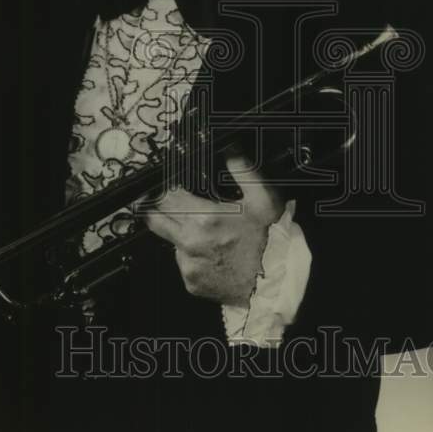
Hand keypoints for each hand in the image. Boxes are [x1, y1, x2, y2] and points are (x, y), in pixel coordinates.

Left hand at [143, 152, 285, 306]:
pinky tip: (211, 253)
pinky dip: (191, 256)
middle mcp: (189, 243)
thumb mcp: (263, 198)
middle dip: (159, 208)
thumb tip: (230, 149)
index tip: (172, 185)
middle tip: (169, 202)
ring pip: (169, 242)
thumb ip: (242, 169)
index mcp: (203, 219)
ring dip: (178, 233)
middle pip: (155, 219)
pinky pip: (183, 263)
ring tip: (203, 231)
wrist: (277, 281)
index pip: (166, 197)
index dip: (166, 188)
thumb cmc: (271, 239)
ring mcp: (188, 265)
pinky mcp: (192, 283)